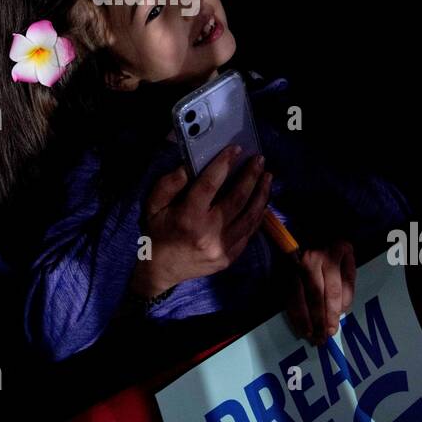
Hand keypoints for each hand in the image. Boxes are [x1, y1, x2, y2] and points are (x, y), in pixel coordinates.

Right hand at [130, 147, 273, 298]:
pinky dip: (258, 215)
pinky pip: (249, 232)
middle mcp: (209, 233)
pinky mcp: (229, 257)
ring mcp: (222, 248)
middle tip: (259, 160)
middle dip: (251, 176)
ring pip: (249, 216)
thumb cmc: (158, 233)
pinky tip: (261, 201)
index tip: (236, 150)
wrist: (161, 271)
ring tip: (267, 177)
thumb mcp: (153, 206)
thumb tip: (189, 167)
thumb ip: (169, 184)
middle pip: (237, 198)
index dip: (224, 164)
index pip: (210, 184)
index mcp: (188, 217)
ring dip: (261, 194)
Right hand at [286, 239, 355, 345]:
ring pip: (299, 297)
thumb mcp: (348, 257)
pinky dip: (293, 312)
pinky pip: (288, 295)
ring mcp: (295, 265)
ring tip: (310, 336)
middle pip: (315, 297)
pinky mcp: (285, 270)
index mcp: (330, 257)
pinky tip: (298, 324)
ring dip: (303, 319)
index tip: (333, 330)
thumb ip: (347, 282)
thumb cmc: (333, 245)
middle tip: (321, 339)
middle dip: (318, 320)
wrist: (309, 227)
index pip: (333, 291)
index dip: (333, 313)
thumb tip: (341, 309)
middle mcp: (310, 260)